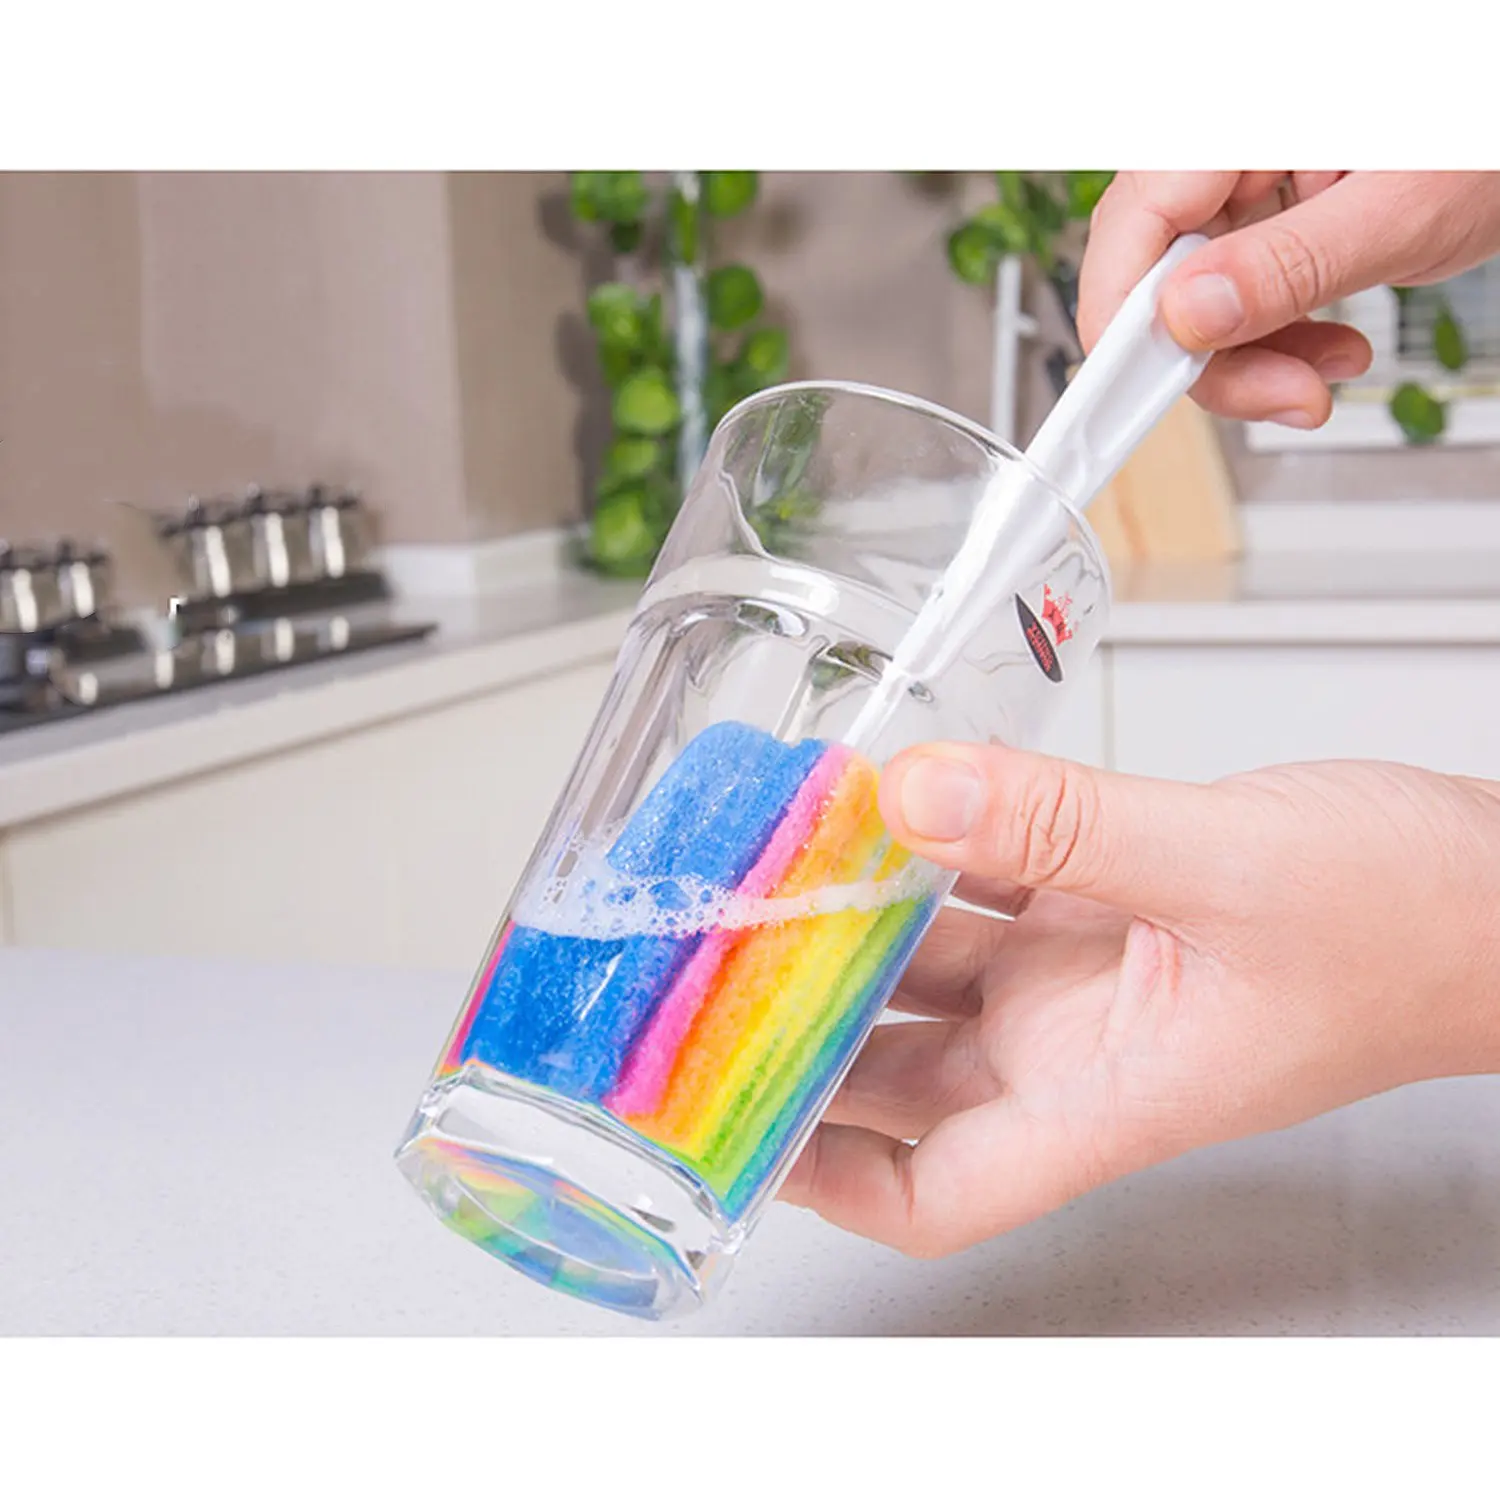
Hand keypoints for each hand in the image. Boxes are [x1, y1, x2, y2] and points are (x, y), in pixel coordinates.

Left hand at [779, 746, 1499, 1257]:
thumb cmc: (1420, 927)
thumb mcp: (1229, 867)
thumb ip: (1062, 826)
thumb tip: (913, 793)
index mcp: (1107, 1097)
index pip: (935, 1192)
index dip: (827, 1173)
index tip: (739, 1117)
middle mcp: (1077, 1048)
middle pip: (899, 1071)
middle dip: (808, 1019)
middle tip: (718, 950)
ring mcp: (1083, 976)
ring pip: (929, 965)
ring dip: (857, 919)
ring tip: (772, 860)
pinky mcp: (1099, 906)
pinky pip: (981, 885)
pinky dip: (927, 848)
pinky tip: (881, 800)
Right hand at [1076, 171, 1499, 426]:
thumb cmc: (1492, 134)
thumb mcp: (1400, 207)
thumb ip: (1289, 264)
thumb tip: (1187, 316)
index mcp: (1239, 114)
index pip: (1135, 222)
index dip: (1125, 321)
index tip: (1133, 399)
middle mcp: (1225, 139)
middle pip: (1155, 268)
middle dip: (1208, 354)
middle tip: (1279, 396)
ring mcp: (1242, 171)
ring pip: (1191, 292)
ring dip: (1249, 358)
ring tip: (1320, 376)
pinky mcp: (1264, 205)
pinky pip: (1232, 286)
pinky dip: (1273, 336)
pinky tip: (1326, 346)